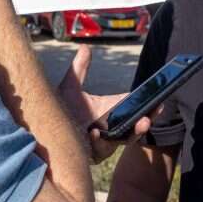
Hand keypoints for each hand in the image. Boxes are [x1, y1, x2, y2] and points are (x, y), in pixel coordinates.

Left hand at [57, 44, 154, 163]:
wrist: (45, 127)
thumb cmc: (60, 109)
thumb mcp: (70, 86)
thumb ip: (79, 68)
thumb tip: (85, 47)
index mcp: (109, 110)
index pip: (133, 107)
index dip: (147, 105)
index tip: (158, 100)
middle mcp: (110, 126)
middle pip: (134, 126)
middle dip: (146, 121)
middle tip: (153, 115)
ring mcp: (104, 141)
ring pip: (124, 139)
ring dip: (134, 132)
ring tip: (141, 123)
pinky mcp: (93, 154)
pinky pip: (101, 149)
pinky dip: (100, 141)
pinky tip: (96, 133)